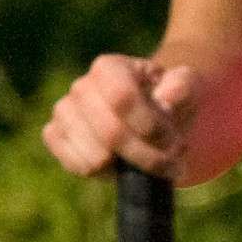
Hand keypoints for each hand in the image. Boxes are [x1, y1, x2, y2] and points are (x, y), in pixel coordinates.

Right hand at [42, 53, 197, 180]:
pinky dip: (106, 174)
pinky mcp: (54, 136)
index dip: (150, 126)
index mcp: (109, 67)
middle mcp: (81, 86)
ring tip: (151, 161)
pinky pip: (77, 166)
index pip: (122, 98)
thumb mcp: (186, 88)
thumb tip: (167, 97)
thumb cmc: (166, 101)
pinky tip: (123, 164)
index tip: (175, 141)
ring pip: (95, 156)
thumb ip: (182, 87)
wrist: (147, 116)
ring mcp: (63, 111)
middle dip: (146, 156)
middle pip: (110, 133)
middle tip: (172, 163)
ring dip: (130, 167)